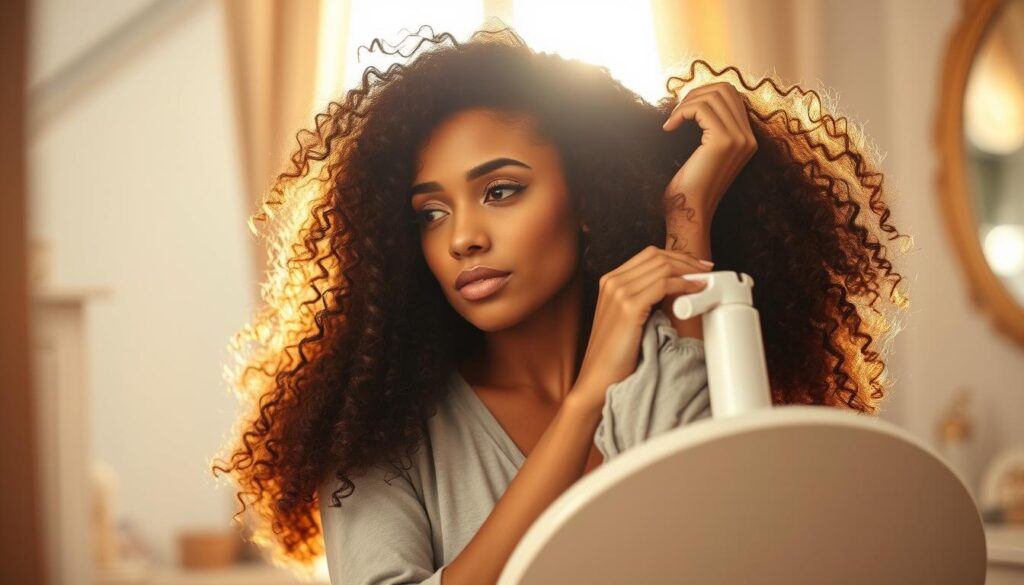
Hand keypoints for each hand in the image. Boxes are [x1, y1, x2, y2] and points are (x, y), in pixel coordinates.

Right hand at [572, 246, 711, 409]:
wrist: (598, 377)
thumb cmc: (615, 354)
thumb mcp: (628, 318)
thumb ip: (643, 298)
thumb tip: (675, 290)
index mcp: (610, 281)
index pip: (649, 255)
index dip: (676, 257)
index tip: (696, 266)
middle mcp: (612, 281)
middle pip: (657, 257)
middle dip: (686, 260)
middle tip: (706, 270)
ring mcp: (618, 293)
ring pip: (663, 268)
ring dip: (689, 271)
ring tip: (704, 281)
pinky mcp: (628, 307)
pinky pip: (664, 285)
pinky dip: (684, 284)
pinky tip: (696, 290)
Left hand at [661, 81, 757, 221]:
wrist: (690, 211)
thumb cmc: (690, 185)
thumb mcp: (704, 151)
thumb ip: (710, 127)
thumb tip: (697, 98)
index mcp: (747, 139)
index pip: (731, 95)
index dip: (705, 94)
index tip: (684, 110)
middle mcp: (748, 137)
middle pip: (725, 89)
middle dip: (696, 94)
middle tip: (676, 112)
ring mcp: (740, 139)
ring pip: (712, 96)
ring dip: (686, 104)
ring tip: (672, 121)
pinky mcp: (724, 141)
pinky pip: (702, 108)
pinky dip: (682, 112)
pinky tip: (669, 127)